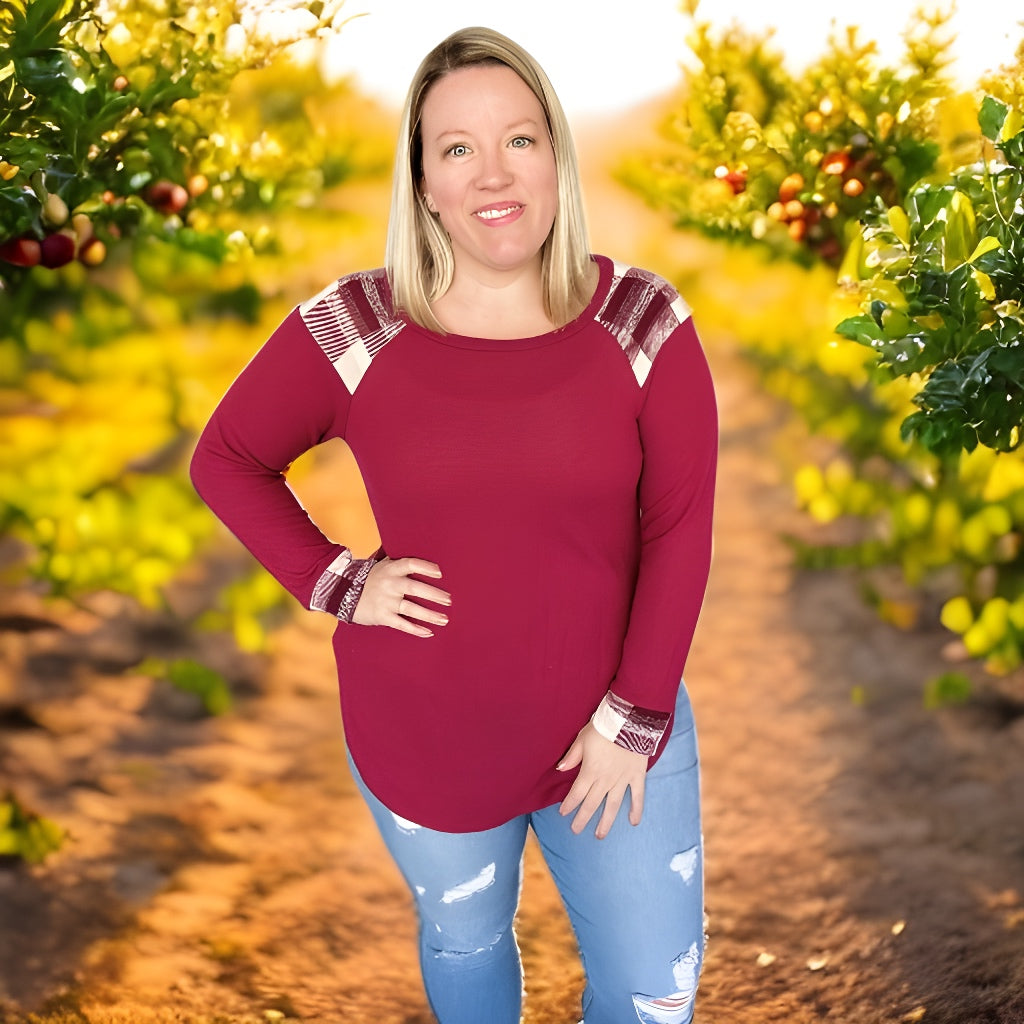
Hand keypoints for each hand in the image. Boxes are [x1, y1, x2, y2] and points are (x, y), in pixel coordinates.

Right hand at [351, 557, 450, 637]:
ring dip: (430, 615)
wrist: (342, 593)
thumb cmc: (371, 579)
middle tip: (449, 600)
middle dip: (434, 594)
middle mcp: (389, 584)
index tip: (440, 573)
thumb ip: (400, 563)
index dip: (426, 567)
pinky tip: (429, 632)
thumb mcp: (382, 566)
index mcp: (391, 569)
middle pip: (414, 587)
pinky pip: (402, 624)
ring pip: (411, 608)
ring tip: (445, 619)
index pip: (410, 564)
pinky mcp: (382, 616)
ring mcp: (385, 601)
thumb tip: (421, 551)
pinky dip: (416, 629)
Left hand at [556, 722, 647, 838]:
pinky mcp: (637, 776)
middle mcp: (605, 780)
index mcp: (590, 771)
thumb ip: (572, 756)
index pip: (577, 793)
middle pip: (592, 803)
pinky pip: (637, 796)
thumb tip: (560, 769)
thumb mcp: (582, 738)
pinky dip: (636, 809)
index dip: (569, 804)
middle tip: (576, 830)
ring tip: (599, 835)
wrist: (629, 720)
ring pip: (612, 805)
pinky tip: (633, 822)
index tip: (563, 813)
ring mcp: (622, 780)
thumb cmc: (603, 727)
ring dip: (605, 822)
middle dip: (582, 818)